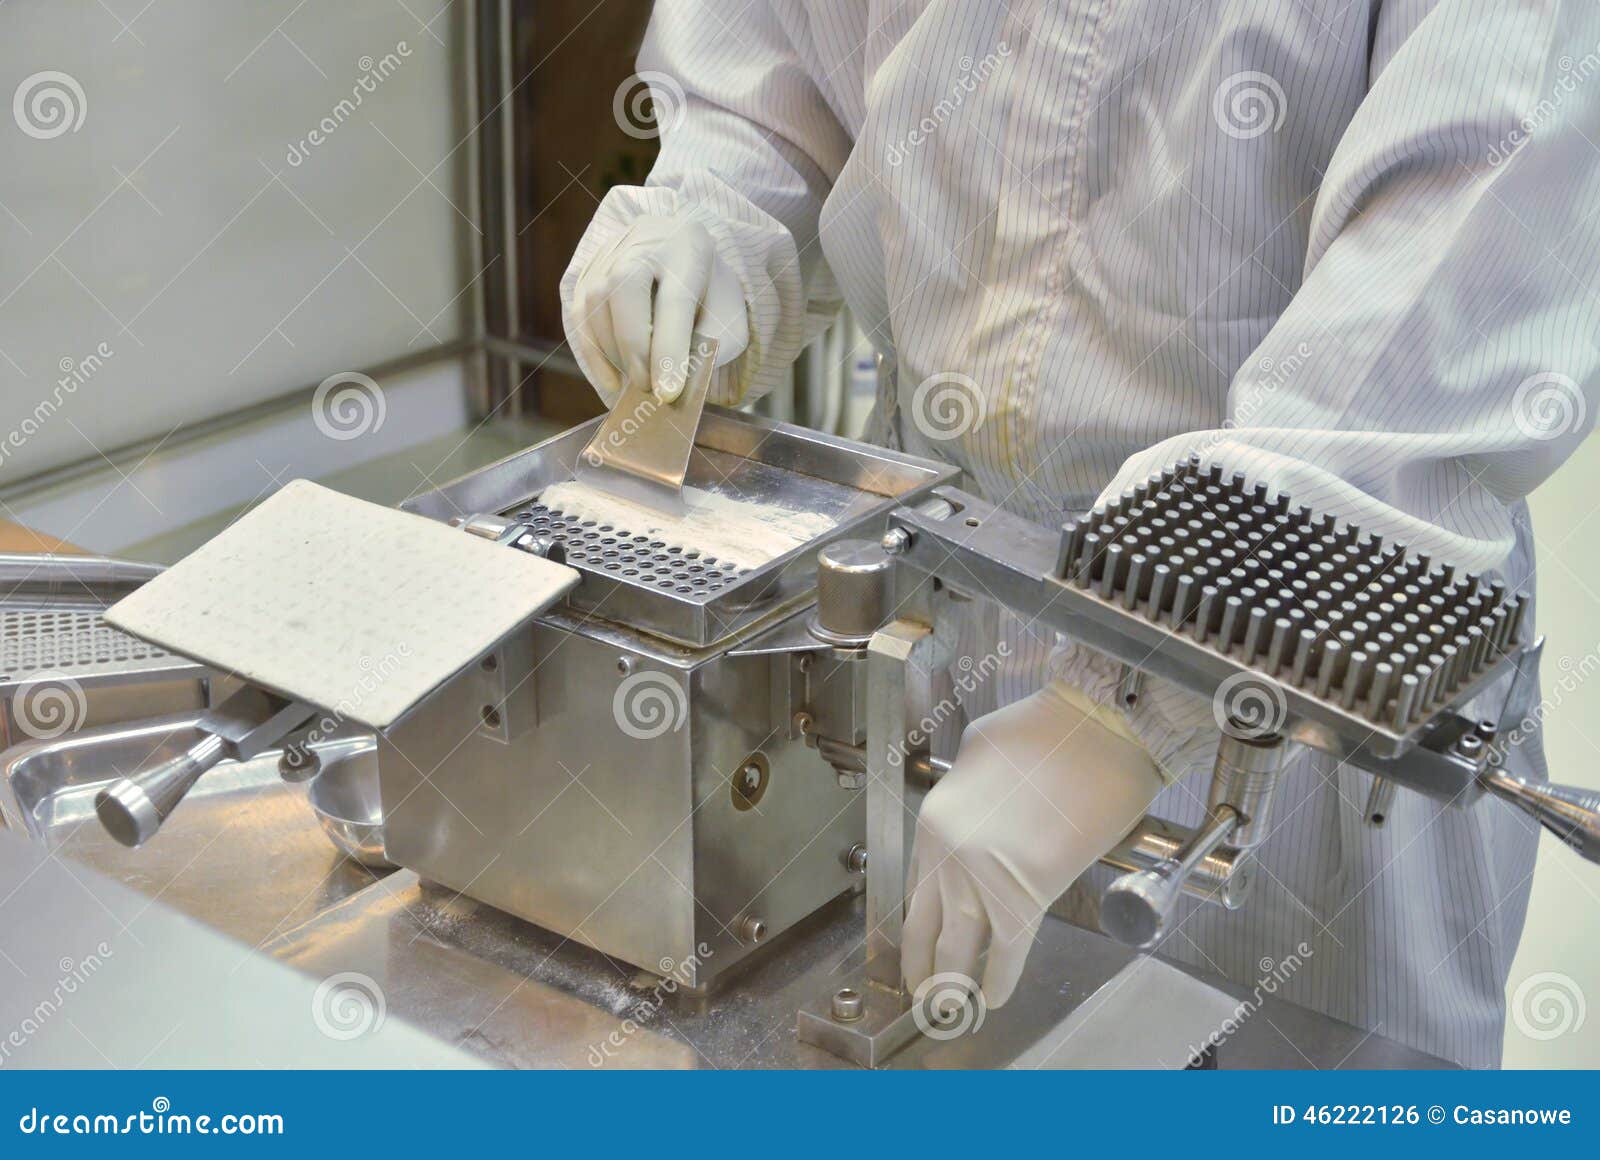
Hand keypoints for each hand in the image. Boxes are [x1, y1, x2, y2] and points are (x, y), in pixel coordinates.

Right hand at [569, 214, 748, 403]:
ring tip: (637, 381)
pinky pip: (579, 314)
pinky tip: (612, 379)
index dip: (669, 350)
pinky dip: (593, 353)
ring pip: (596, 302)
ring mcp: (610, 251)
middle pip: (624, 288)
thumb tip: (672, 383)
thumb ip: (708, 347)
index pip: (674, 300)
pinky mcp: (588, 271)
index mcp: (689, 247)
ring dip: (614, 352)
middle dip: (635, 348)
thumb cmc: (711, 296)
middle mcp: (645, 240)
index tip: (668, 393)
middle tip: (647, 387)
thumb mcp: (728, 318)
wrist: (687, 259)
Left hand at [902, 680, 1163, 1006]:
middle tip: (923, 993)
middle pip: (928, 925)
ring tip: (949, 1009)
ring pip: (958, 946)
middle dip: (924, 965)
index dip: (919, 925)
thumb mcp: (980, 754)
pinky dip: (999, 979)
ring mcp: (983, 876)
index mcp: (934, 820)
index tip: (919, 945)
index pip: (918, 887)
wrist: (1097, 729)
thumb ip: (968, 795)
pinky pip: (1007, 950)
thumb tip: (974, 820)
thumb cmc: (1049, 730)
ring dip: (952, 983)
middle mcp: (948, 854)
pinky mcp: (1027, 894)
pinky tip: (992, 998)